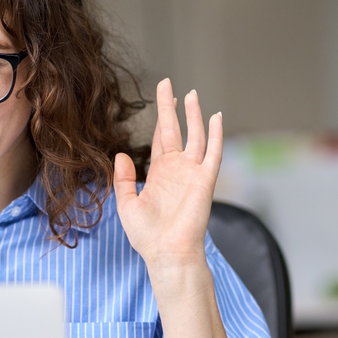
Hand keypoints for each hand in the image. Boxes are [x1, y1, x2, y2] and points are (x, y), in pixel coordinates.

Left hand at [113, 78, 222, 268]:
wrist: (167, 253)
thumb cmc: (147, 236)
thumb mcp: (127, 204)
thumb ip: (124, 179)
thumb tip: (121, 154)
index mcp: (160, 173)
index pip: (160, 138)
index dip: (160, 117)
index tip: (160, 98)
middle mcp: (177, 169)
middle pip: (175, 130)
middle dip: (171, 107)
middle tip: (169, 84)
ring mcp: (192, 173)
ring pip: (195, 136)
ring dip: (193, 115)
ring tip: (191, 94)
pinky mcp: (205, 180)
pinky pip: (212, 153)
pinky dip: (216, 134)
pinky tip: (216, 117)